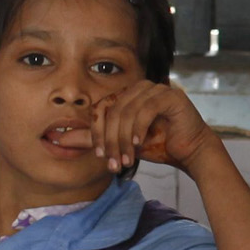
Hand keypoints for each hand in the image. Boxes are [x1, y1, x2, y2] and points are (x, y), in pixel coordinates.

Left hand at [86, 82, 217, 175]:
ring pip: (128, 111)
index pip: (101, 107)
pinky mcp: (171, 96)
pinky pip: (147, 109)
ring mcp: (157, 88)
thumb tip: (60, 139)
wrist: (189, 151)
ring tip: (127, 159)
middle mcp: (140, 87)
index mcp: (127, 94)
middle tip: (112, 162)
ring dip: (123, 139)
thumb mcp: (120, 143)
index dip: (97, 132)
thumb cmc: (157, 145)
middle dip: (110, 139)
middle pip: (113, 109)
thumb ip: (94, 138)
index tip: (100, 155)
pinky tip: (139, 144)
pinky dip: (139, 129)